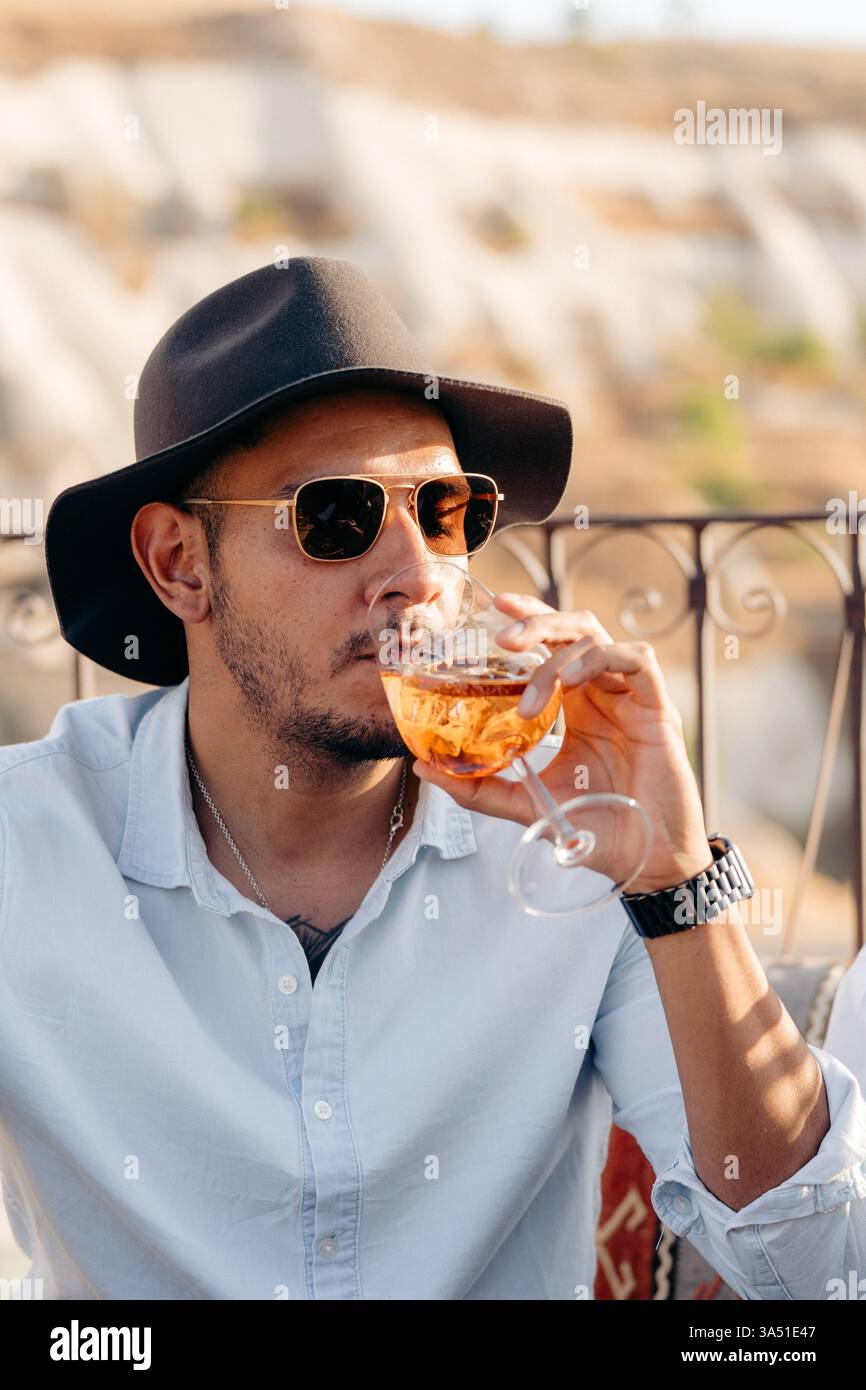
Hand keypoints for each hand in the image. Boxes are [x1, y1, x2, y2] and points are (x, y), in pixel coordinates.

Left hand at [411, 592, 713, 892]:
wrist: (646, 861)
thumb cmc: (597, 828)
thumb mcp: (526, 804)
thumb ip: (479, 787)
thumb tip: (423, 768)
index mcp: (576, 706)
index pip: (551, 646)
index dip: (527, 619)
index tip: (493, 608)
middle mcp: (602, 692)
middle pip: (572, 629)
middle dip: (536, 621)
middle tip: (502, 636)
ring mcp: (631, 696)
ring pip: (596, 639)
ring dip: (558, 655)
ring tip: (532, 695)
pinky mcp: (658, 706)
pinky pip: (635, 658)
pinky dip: (601, 658)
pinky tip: (575, 681)